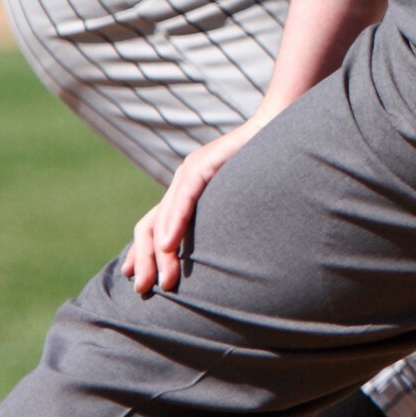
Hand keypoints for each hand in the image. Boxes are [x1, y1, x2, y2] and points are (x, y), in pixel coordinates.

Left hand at [122, 111, 271, 294]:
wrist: (279, 126)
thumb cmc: (267, 165)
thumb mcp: (234, 199)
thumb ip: (217, 218)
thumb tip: (213, 254)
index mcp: (188, 190)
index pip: (153, 225)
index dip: (141, 253)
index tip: (136, 281)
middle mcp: (183, 180)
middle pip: (149, 225)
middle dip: (144, 259)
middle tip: (144, 290)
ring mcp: (191, 169)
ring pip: (162, 217)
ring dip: (158, 252)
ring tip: (159, 280)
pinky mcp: (204, 162)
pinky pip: (183, 197)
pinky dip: (173, 223)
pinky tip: (168, 244)